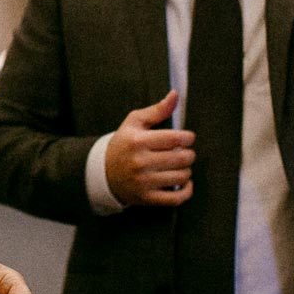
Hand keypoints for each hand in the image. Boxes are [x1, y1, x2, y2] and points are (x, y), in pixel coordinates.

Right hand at [104, 90, 195, 206]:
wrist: (103, 172)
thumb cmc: (123, 143)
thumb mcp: (134, 122)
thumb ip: (157, 109)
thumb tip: (175, 94)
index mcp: (138, 141)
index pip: (175, 139)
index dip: (188, 137)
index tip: (188, 137)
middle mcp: (141, 162)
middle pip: (181, 158)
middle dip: (189, 154)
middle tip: (185, 151)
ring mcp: (144, 182)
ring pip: (181, 177)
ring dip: (187, 170)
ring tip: (180, 165)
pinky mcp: (147, 198)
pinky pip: (176, 198)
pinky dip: (186, 190)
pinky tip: (185, 182)